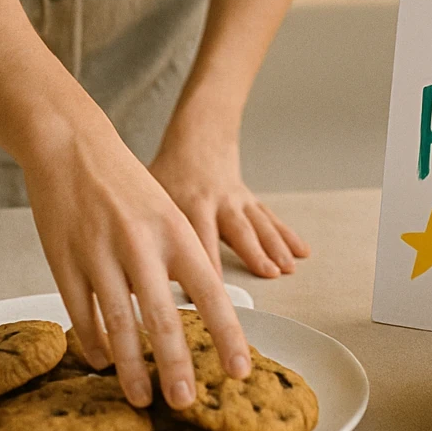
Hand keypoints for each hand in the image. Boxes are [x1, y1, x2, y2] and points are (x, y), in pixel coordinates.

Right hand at [20, 103, 251, 412]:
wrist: (71, 144)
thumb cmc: (125, 182)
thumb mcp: (165, 210)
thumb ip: (178, 258)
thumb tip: (194, 314)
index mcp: (174, 230)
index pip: (210, 291)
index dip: (227, 334)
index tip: (240, 370)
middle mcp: (140, 244)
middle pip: (162, 317)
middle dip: (176, 366)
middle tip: (185, 402)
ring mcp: (99, 253)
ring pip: (119, 324)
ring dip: (131, 367)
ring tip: (142, 398)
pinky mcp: (64, 260)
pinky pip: (81, 313)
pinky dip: (93, 342)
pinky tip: (101, 362)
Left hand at [149, 126, 309, 279]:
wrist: (198, 136)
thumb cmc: (168, 170)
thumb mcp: (150, 192)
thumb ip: (144, 228)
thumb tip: (129, 272)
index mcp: (190, 203)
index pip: (198, 239)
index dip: (205, 265)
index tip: (211, 293)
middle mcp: (217, 201)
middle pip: (238, 230)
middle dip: (253, 254)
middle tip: (268, 276)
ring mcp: (237, 200)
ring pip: (259, 224)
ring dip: (275, 247)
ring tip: (287, 269)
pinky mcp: (249, 200)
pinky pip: (270, 218)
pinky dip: (287, 235)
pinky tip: (302, 252)